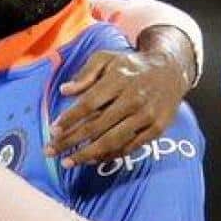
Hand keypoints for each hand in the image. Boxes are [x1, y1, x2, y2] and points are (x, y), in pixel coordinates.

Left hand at [46, 49, 188, 166]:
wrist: (170, 70)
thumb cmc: (131, 65)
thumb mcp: (107, 58)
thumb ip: (86, 73)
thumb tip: (64, 91)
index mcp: (119, 79)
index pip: (89, 103)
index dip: (70, 118)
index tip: (53, 130)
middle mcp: (133, 98)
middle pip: (97, 126)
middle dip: (71, 141)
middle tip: (50, 151)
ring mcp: (146, 116)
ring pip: (112, 140)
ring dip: (88, 154)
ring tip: (68, 162)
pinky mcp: (156, 129)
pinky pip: (129, 147)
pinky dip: (110, 155)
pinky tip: (92, 159)